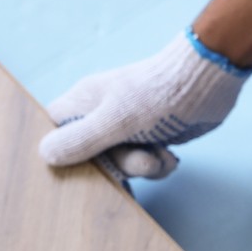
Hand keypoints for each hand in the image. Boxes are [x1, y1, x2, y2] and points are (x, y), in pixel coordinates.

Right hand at [38, 30, 249, 181]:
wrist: (207, 83)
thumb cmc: (158, 94)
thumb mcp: (116, 120)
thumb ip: (81, 139)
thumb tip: (44, 154)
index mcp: (83, 104)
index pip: (53, 129)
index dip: (59, 150)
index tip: (77, 167)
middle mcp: (101, 115)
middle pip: (89, 157)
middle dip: (116, 166)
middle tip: (139, 159)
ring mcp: (126, 128)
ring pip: (120, 164)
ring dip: (142, 167)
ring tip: (159, 155)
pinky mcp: (150, 137)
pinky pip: (144, 164)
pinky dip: (158, 166)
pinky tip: (170, 155)